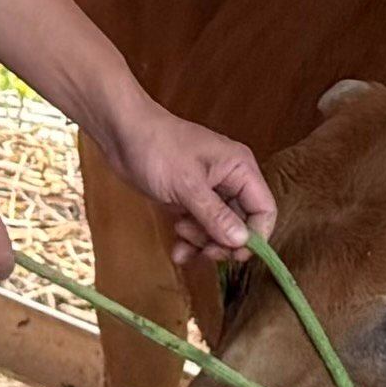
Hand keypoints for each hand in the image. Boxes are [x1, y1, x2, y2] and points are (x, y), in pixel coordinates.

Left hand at [112, 102, 273, 261]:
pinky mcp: (190, 200)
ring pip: (219, 230)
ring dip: (202, 242)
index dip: (255, 235)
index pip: (264, 210)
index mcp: (240, 169)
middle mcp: (230, 180)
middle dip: (223, 241)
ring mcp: (209, 191)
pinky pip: (199, 227)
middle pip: (242, 224)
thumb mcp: (187, 185)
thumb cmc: (157, 148)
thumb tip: (242, 242)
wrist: (121, 133)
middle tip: (204, 250)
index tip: (234, 254)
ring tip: (180, 234)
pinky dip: (190, 241)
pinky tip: (177, 250)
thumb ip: (216, 215)